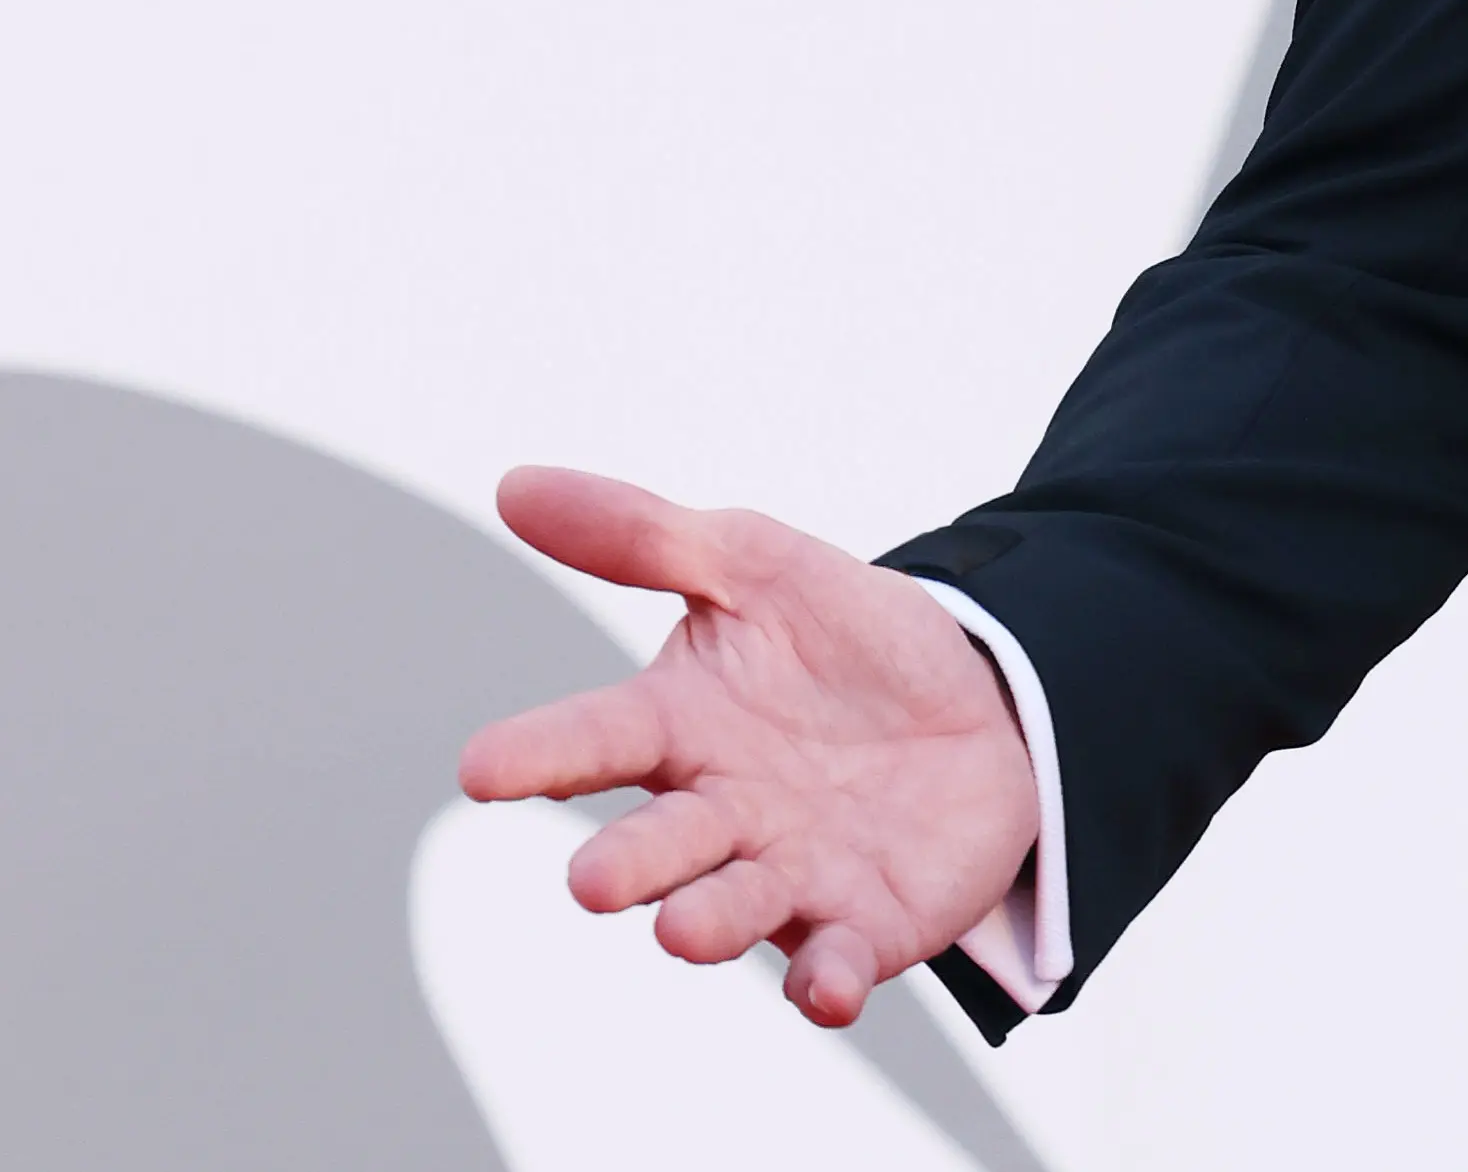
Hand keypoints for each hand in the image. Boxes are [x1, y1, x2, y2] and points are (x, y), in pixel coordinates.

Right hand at [455, 466, 1038, 1026]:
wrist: (986, 699)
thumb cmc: (845, 641)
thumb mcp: (757, 564)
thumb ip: (643, 535)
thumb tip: (514, 483)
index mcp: (678, 728)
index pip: (594, 738)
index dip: (539, 754)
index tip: (481, 767)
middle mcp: (719, 816)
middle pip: (659, 847)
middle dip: (628, 867)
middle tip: (596, 881)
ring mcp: (790, 876)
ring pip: (734, 910)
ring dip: (708, 923)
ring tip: (680, 929)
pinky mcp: (866, 921)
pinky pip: (839, 958)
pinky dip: (827, 978)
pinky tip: (822, 984)